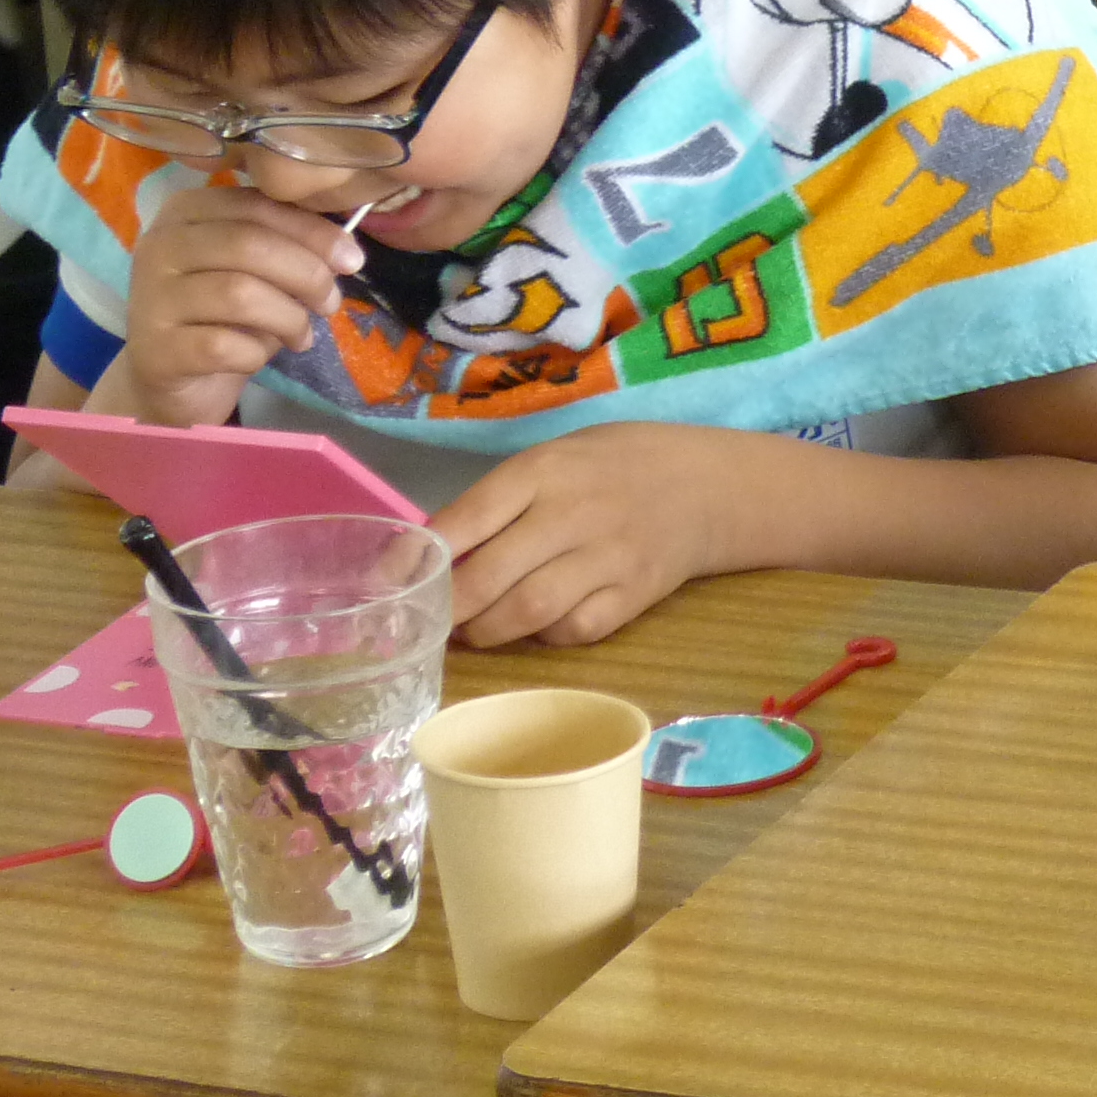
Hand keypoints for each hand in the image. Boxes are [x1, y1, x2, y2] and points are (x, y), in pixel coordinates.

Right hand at [119, 181, 358, 430]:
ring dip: (289, 317)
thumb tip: (345, 251)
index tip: (352, 260)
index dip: (314, 232)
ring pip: (239, 294)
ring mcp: (151, 298)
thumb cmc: (222, 310)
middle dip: (307, 274)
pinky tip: (260, 357)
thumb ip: (289, 244)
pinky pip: (223, 346)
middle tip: (330, 304)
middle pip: (249, 245)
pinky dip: (257, 353)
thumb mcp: (256, 267)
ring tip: (301, 335)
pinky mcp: (155, 350)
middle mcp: (159, 245)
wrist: (170, 374)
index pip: (258, 205)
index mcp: (186, 210)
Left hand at [431, 425, 729, 645]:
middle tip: (432, 621)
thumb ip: (500, 500)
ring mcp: (609, 556)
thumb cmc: (615, 466)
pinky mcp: (635, 594)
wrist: (709, 485)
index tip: (386, 586)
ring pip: (528, 612)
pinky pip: (575, 630)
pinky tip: (538, 626)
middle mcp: (576, 511)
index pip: (468, 517)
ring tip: (475, 630)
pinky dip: (545, 637)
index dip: (420, 558)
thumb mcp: (557, 459)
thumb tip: (426, 554)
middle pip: (490, 576)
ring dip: (488, 631)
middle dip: (449, 609)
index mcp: (547, 468)